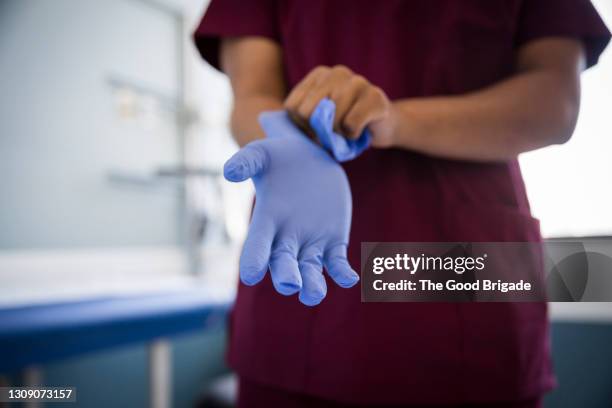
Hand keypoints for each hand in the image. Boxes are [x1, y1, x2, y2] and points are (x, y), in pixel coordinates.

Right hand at [223, 111, 359, 305]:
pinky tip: (350, 279)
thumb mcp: (261, 153)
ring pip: (310, 271)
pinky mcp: (334, 241)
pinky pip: (337, 263)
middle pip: (283, 264)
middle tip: (290, 284)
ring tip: (314, 294)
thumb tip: (229, 172)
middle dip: (286, 276)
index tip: (251, 276)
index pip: (256, 246)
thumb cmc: (279, 156)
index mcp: (266, 220)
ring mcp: (311, 242)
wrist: (312, 158)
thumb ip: (245, 161)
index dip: (253, 260)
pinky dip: (343, 273)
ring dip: (312, 285)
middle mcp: (286, 238)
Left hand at [284, 65, 395, 147]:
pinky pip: (350, 125)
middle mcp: (337, 72)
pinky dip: (352, 136)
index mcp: (319, 75)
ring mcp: (359, 82)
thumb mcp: (317, 122)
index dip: (302, 126)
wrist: (383, 126)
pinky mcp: (376, 97)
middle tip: (332, 133)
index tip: (317, 128)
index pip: (293, 107)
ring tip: (347, 131)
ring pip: (331, 119)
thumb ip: (302, 123)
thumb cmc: (344, 126)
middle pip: (308, 112)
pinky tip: (360, 131)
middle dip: (318, 131)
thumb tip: (292, 136)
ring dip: (337, 135)